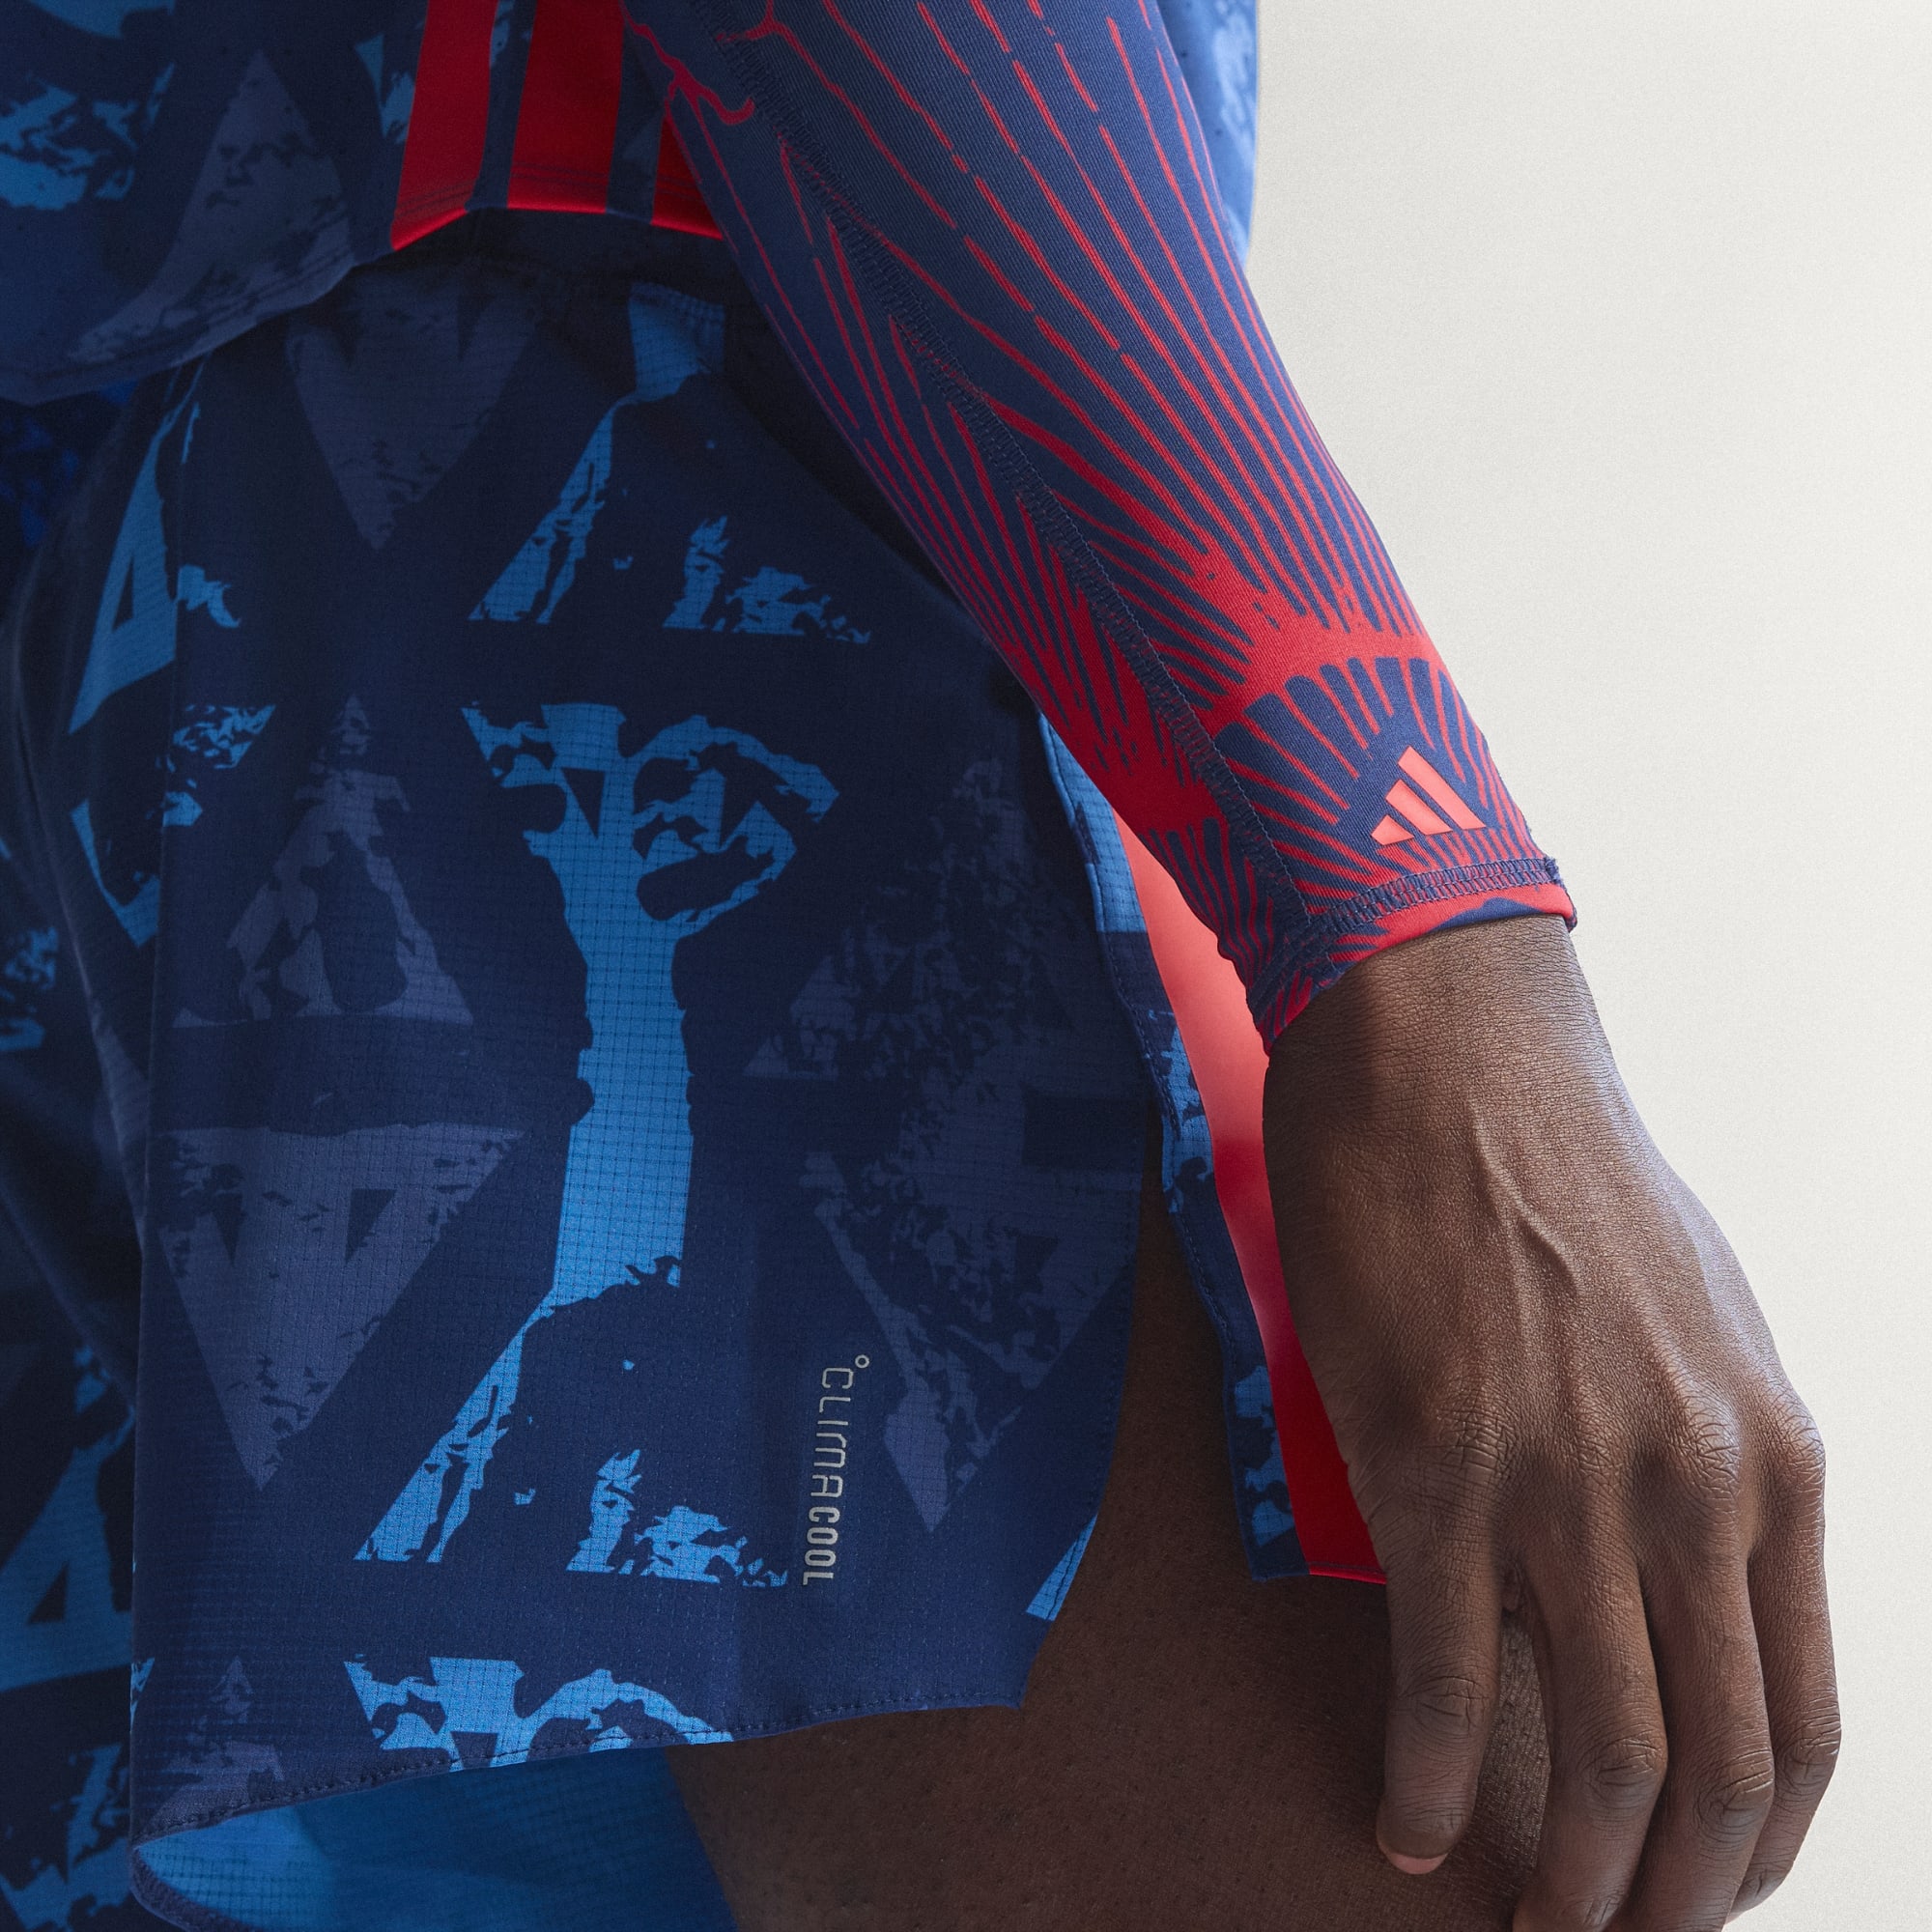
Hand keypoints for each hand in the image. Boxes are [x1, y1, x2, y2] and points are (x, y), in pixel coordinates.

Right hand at [1263, 916, 1837, 1927]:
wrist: (1447, 1054)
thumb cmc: (1559, 1172)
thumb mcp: (1696, 1320)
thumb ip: (1712, 1457)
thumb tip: (1681, 1572)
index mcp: (1772, 1458)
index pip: (1805, 1721)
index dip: (1760, 1845)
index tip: (1703, 1892)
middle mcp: (1693, 1490)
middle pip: (1715, 1773)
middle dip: (1666, 1900)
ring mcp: (1565, 1486)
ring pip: (1603, 1758)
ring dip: (1564, 1878)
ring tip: (1523, 1916)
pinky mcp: (1436, 1468)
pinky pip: (1450, 1682)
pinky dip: (1434, 1779)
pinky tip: (1411, 1818)